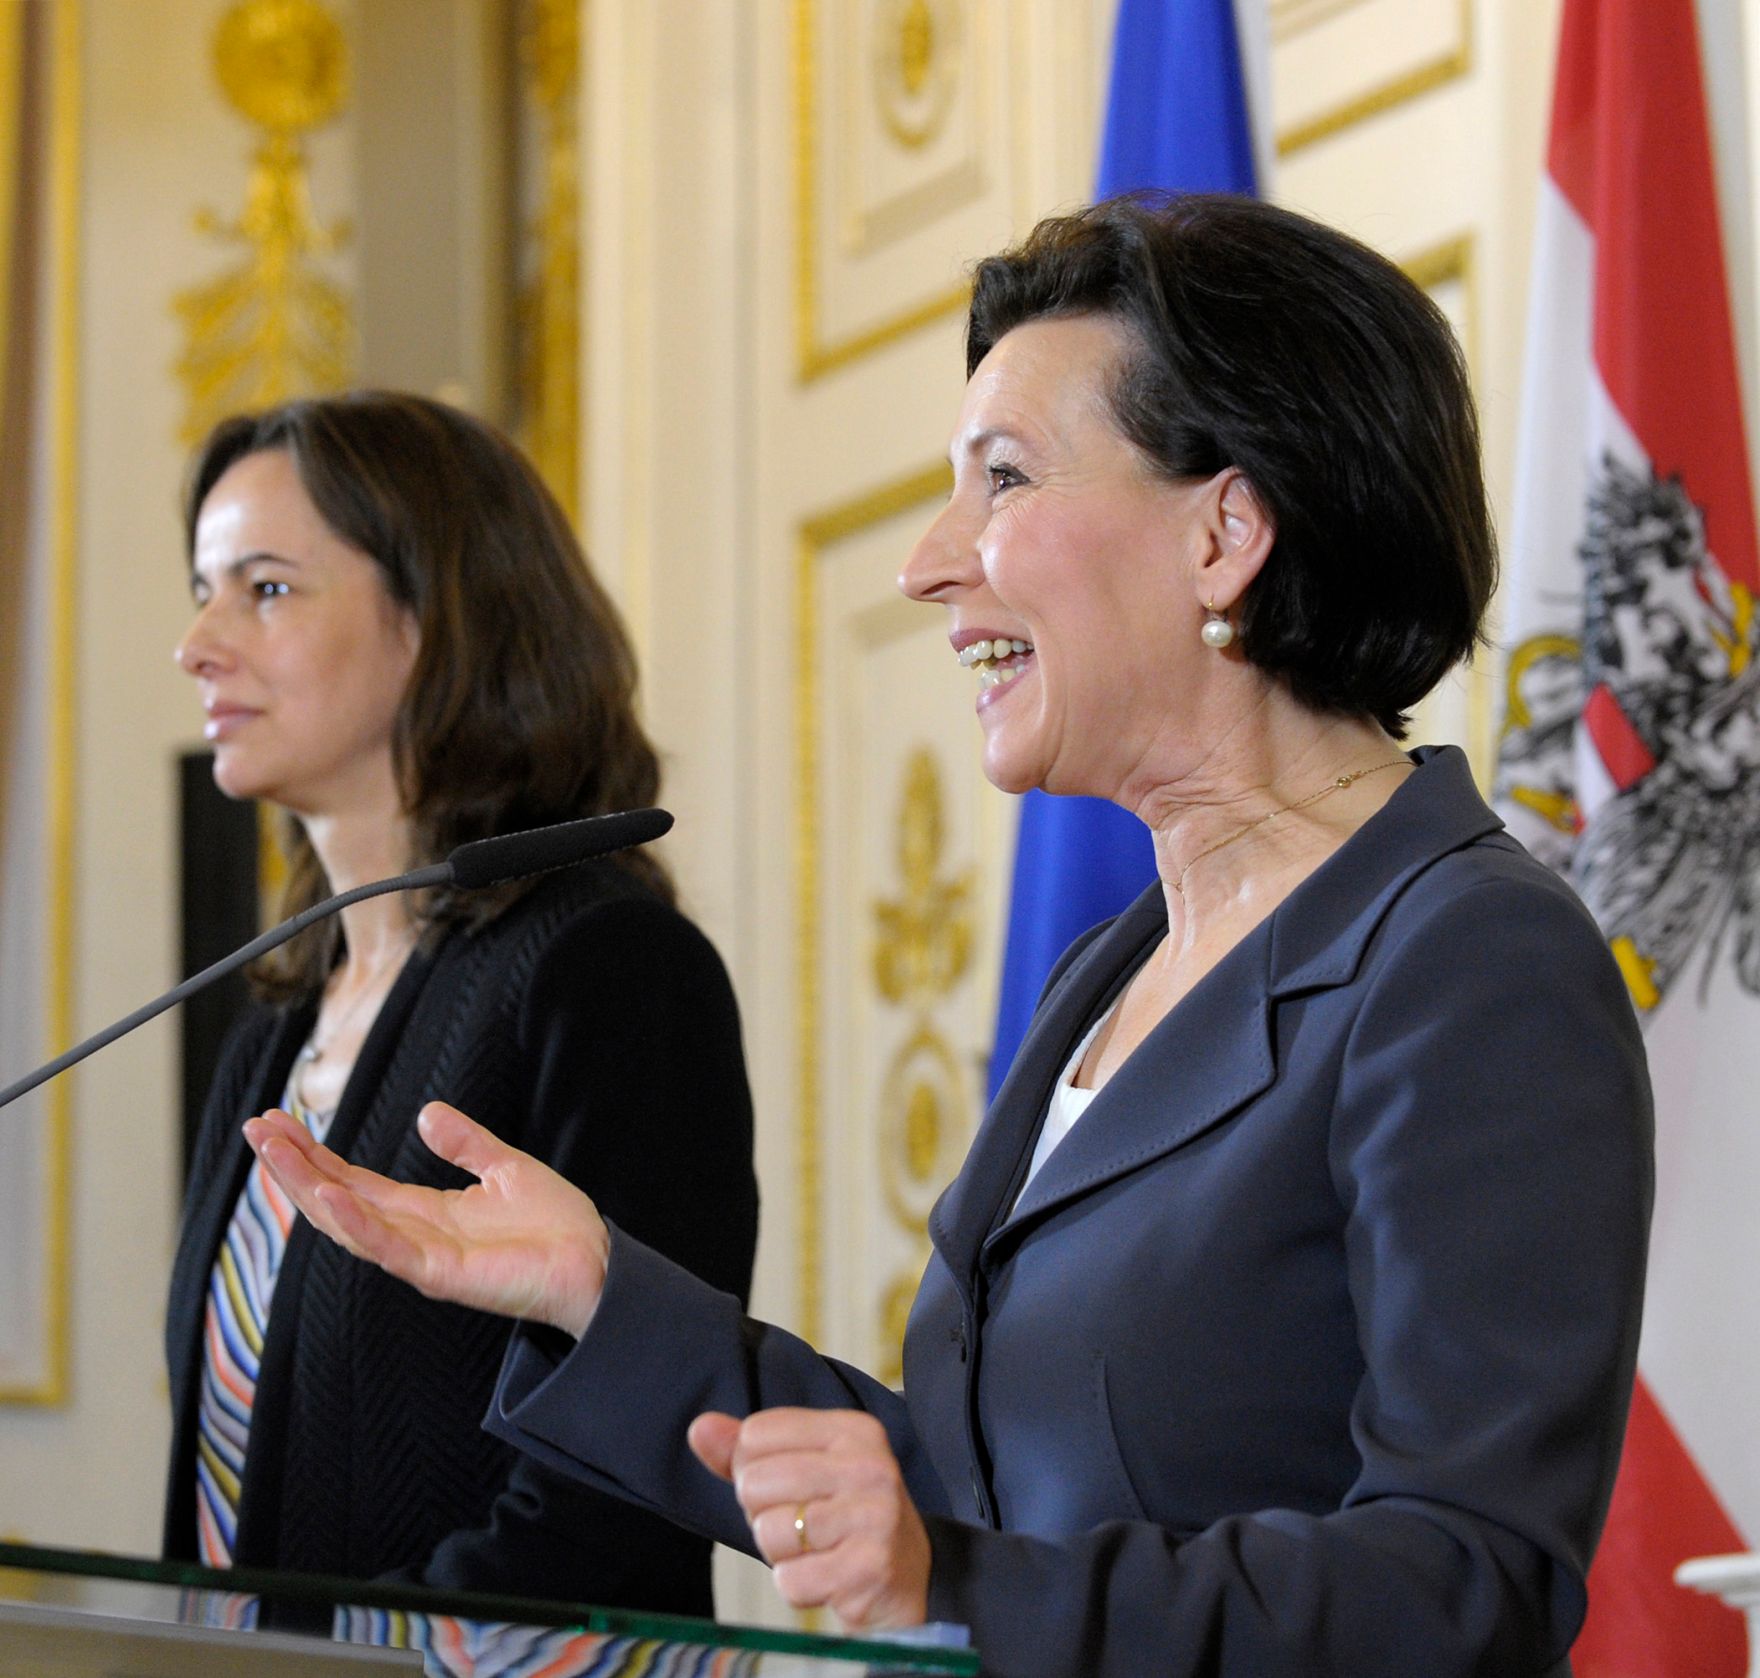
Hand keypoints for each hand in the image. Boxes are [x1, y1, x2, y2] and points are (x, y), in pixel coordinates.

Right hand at [244, 1102, 609, 1337]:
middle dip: (293, 1167)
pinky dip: (356, 1224)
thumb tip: (426, 1114)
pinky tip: (327, 1195)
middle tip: (255, 1129)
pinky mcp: (442, 1274)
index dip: (314, 1154)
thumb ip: (466, 1144)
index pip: (353, 1180)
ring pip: (349, 1223)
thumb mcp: (505, 1168)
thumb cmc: (556, 1226)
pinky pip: (389, 1248)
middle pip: (337, 1199)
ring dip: (307, 1189)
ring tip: (274, 1152)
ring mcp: (422, 1257)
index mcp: (424, 1211)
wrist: (595, 1263)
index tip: (277, 1122)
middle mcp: (413, 1235)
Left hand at [688, 1408, 930, 1631]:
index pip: (755, 1435)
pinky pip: (790, 1580)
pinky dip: (797, 1587)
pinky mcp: (870, 1568)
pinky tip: (827, 1579)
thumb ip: (746, 1451)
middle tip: (800, 1526)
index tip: (787, 1489)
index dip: (752, 1469)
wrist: (909, 1578)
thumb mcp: (802, 1471)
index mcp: (851, 1429)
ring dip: (780, 1554)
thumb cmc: (841, 1519)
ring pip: (769, 1532)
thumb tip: (698, 1429)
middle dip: (762, 1515)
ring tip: (815, 1551)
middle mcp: (868, 1464)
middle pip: (755, 1482)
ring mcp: (874, 1516)